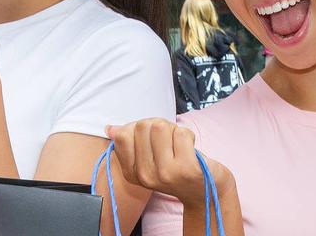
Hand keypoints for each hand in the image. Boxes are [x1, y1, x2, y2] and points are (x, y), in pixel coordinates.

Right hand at [107, 118, 234, 208]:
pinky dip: (188, 135)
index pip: (123, 135)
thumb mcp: (149, 159)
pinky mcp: (186, 169)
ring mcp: (165, 173)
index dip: (141, 127)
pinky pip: (182, 132)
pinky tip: (191, 150)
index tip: (153, 139)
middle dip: (158, 125)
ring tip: (179, 145)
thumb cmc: (176, 169)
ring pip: (160, 126)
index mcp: (132, 173)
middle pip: (142, 125)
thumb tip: (110, 128)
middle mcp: (145, 176)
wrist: (205, 192)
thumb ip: (130, 141)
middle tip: (169, 141)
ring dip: (173, 129)